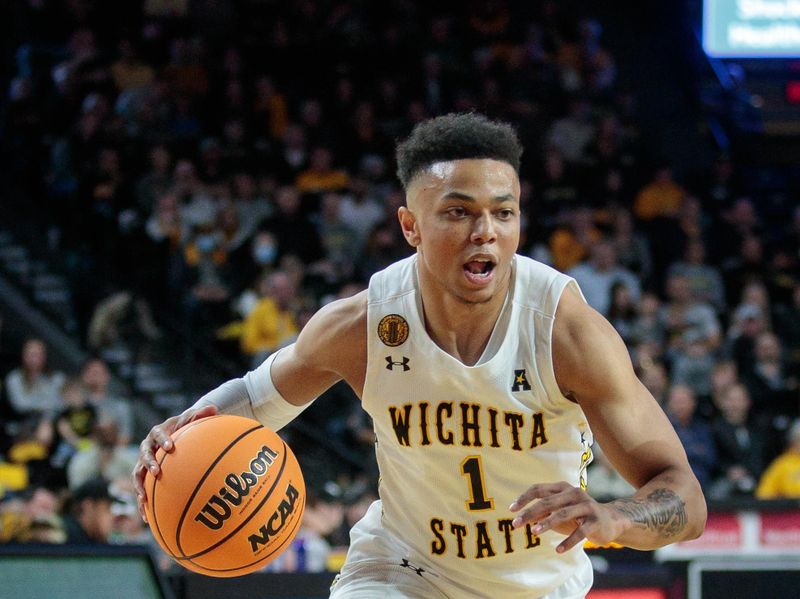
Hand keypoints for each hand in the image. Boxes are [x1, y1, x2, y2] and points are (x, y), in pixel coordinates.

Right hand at [132, 405, 217, 521]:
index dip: (162, 440)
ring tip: (143, 499)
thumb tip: (213, 407)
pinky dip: (142, 502)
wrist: (172, 437)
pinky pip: (141, 490)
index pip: (158, 434)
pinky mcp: (143, 477)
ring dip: (139, 486)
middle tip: (156, 472)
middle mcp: (147, 447)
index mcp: (158, 433)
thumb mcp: (192, 420)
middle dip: (149, 463)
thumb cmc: (183, 428)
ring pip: (137, 475)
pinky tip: (145, 518)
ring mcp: (143, 463)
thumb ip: (200, 415)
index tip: (170, 447)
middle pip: (144, 455)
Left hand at [509, 481, 626, 552]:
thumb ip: (543, 512)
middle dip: (530, 513)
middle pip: (547, 502)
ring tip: (534, 532)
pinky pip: (580, 532)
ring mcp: (586, 506)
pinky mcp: (596, 521)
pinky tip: (558, 550)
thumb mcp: (559, 512)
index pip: (539, 489)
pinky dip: (568, 541)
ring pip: (563, 514)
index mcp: (562, 488)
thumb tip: (522, 517)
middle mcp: (573, 493)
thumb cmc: (578, 516)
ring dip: (547, 523)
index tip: (511, 510)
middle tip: (516, 524)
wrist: (611, 521)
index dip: (524, 498)